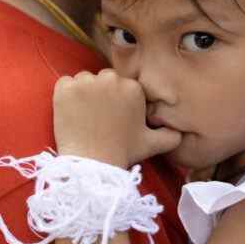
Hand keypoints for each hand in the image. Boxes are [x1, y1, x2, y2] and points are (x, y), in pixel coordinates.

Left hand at [53, 69, 181, 166]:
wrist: (92, 164)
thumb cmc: (123, 152)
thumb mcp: (153, 144)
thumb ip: (170, 135)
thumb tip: (180, 132)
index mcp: (133, 87)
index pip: (122, 85)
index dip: (118, 101)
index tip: (113, 117)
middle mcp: (111, 79)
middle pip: (104, 80)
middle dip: (102, 94)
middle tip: (98, 118)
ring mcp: (86, 82)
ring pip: (84, 81)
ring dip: (83, 94)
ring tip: (84, 116)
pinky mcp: (65, 88)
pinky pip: (65, 84)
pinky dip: (65, 95)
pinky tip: (70, 113)